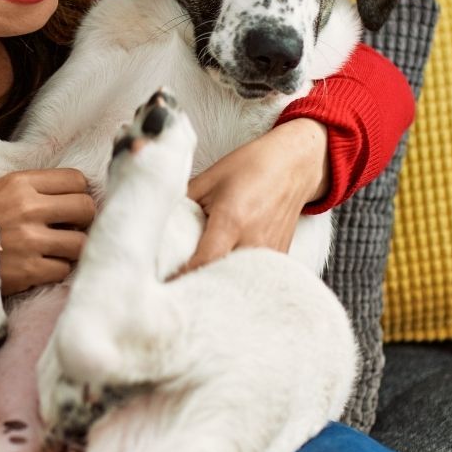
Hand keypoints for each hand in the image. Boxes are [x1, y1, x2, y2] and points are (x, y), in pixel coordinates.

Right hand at [0, 168, 96, 295]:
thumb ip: (33, 187)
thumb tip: (78, 189)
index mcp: (20, 184)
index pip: (76, 180)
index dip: (77, 193)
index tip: (69, 204)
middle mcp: (26, 209)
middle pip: (85, 208)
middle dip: (82, 219)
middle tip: (70, 227)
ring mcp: (28, 241)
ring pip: (80, 243)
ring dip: (71, 248)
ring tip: (56, 249)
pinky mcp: (28, 271)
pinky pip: (64, 269)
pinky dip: (56, 270)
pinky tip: (40, 266)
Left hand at [177, 119, 328, 275]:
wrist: (294, 165)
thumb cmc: (251, 166)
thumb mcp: (209, 178)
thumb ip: (182, 202)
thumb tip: (157, 222)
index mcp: (232, 220)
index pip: (203, 262)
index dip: (181, 276)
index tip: (164, 281)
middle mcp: (253, 240)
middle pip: (220, 277)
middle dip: (198, 284)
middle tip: (177, 286)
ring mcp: (270, 251)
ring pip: (238, 281)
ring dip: (218, 283)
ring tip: (199, 282)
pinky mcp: (280, 256)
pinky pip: (253, 276)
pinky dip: (237, 277)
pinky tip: (224, 272)